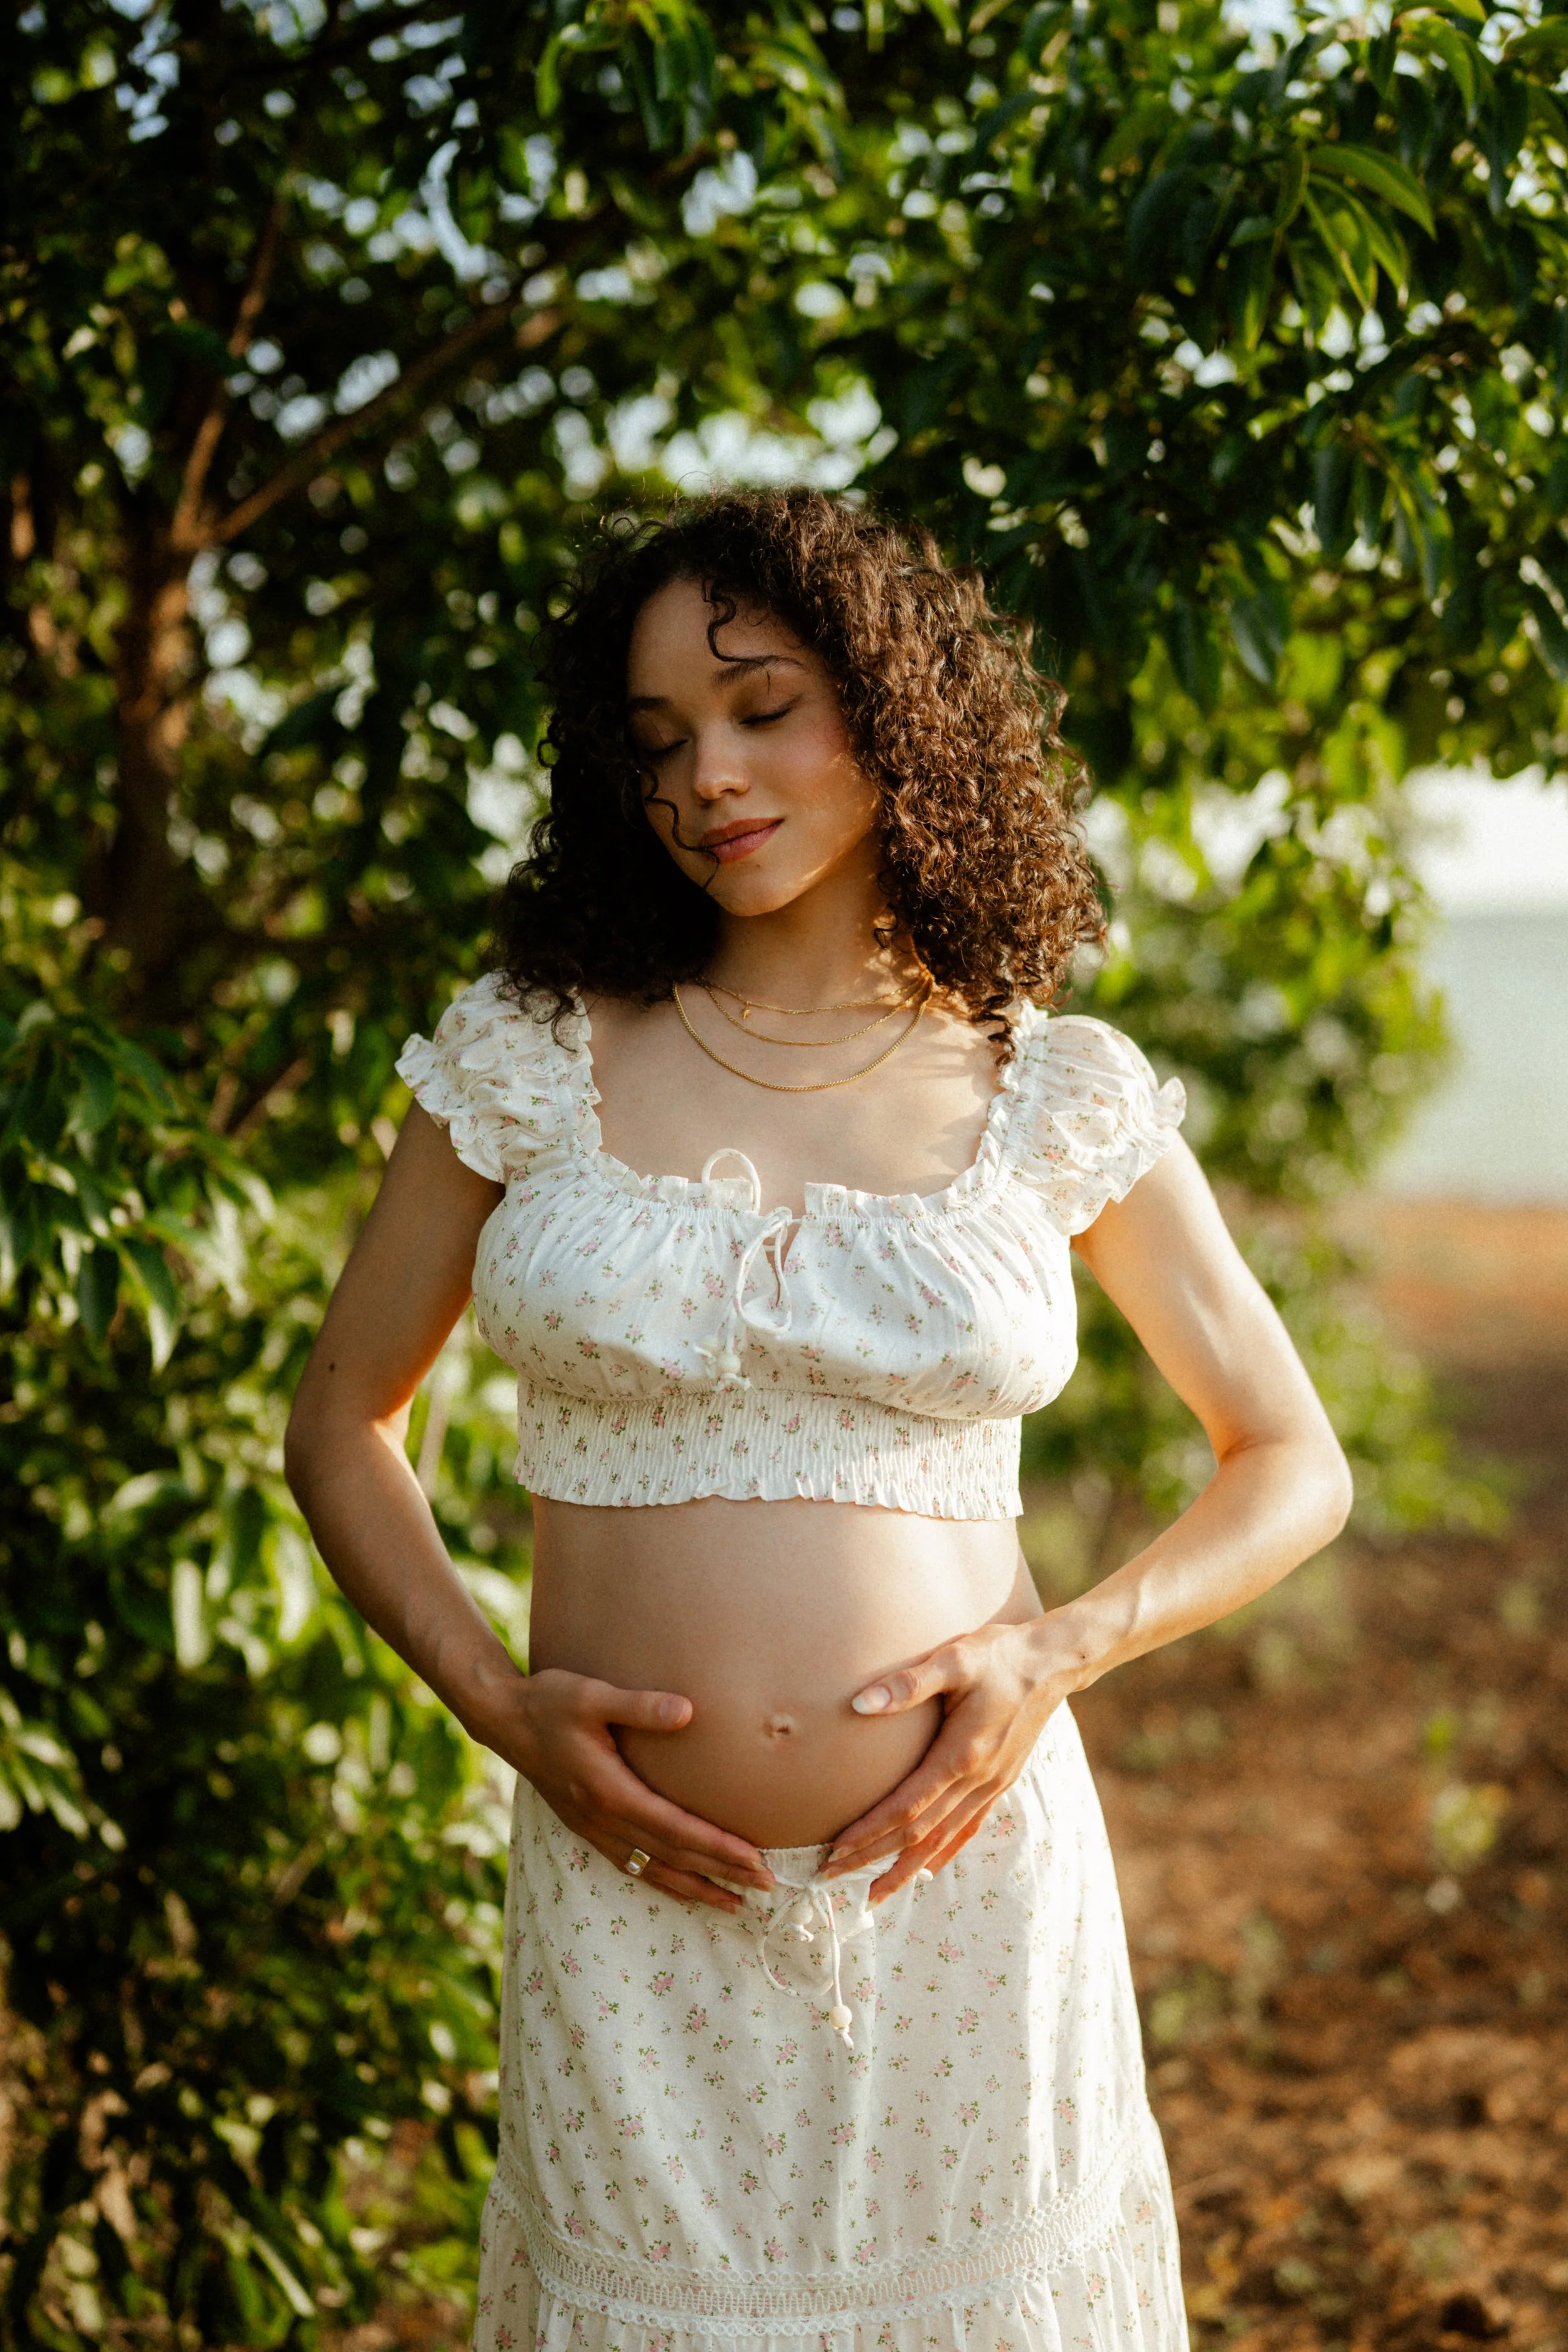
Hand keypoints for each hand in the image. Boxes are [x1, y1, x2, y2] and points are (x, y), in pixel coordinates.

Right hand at [503, 1668, 774, 1913]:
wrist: (504, 1719)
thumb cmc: (549, 1701)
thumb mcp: (591, 1695)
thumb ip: (640, 1705)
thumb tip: (688, 1711)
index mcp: (609, 1792)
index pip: (676, 1828)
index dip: (718, 1848)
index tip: (756, 1860)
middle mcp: (602, 1819)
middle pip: (672, 1856)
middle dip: (721, 1873)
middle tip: (767, 1888)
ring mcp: (593, 1828)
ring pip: (653, 1869)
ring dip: (696, 1887)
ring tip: (735, 1904)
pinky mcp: (587, 1826)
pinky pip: (631, 1864)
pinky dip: (663, 1881)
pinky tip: (683, 1886)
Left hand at [822, 1618, 1073, 1900]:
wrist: (1052, 1662)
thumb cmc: (998, 1655)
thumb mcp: (954, 1659)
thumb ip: (907, 1684)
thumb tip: (859, 1704)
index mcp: (961, 1755)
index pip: (906, 1808)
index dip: (869, 1832)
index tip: (835, 1851)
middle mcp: (977, 1780)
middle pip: (919, 1834)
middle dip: (874, 1859)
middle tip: (833, 1878)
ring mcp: (991, 1785)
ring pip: (942, 1840)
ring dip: (905, 1868)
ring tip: (873, 1892)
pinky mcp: (1001, 1781)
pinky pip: (968, 1828)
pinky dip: (943, 1851)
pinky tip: (928, 1867)